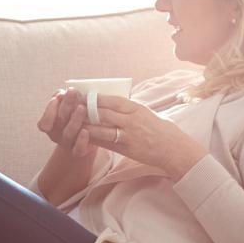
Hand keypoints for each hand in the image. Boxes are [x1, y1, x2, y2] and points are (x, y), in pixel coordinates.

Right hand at [36, 89, 96, 157]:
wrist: (91, 135)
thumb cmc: (75, 114)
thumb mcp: (67, 104)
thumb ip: (62, 97)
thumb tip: (65, 91)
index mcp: (50, 126)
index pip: (44, 123)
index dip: (48, 111)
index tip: (56, 98)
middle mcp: (56, 135)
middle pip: (59, 121)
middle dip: (66, 105)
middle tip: (73, 92)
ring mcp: (67, 144)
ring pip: (68, 134)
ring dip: (74, 120)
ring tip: (82, 107)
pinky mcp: (79, 152)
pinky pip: (78, 149)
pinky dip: (81, 141)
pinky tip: (85, 131)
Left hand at [82, 95, 207, 180]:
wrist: (172, 148)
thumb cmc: (158, 129)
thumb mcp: (145, 113)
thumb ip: (128, 109)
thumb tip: (109, 102)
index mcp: (136, 108)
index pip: (112, 100)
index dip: (96, 97)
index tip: (83, 94)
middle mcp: (131, 120)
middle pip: (104, 112)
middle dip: (86, 108)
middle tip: (71, 105)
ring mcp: (128, 135)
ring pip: (102, 128)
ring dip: (85, 124)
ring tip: (72, 120)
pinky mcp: (126, 149)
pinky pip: (105, 142)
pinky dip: (93, 138)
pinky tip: (82, 136)